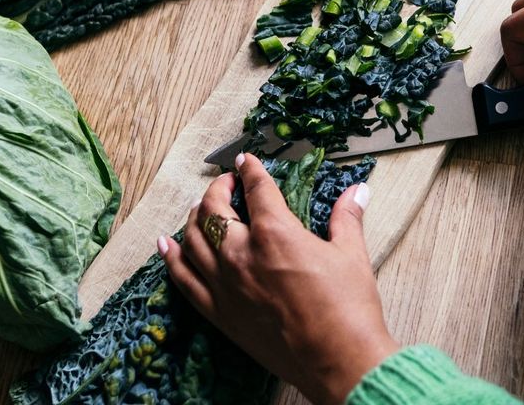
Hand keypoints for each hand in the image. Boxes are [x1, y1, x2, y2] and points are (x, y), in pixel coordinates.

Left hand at [158, 154, 398, 404]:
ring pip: (192, 240)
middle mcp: (242, 254)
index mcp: (275, 233)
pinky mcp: (220, 313)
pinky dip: (172, 258)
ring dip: (194, 218)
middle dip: (218, 189)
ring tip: (201, 208)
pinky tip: (165, 245)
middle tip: (226, 184)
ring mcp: (225, 285)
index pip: (256, 189)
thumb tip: (358, 192)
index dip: (250, 170)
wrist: (338, 361)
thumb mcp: (351, 255)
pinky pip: (183, 280)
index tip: (245, 161)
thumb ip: (347, 219)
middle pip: (214, 210)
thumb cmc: (348, 309)